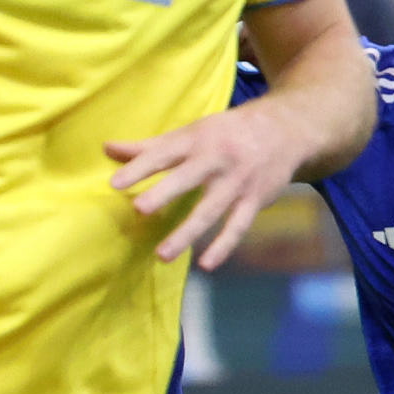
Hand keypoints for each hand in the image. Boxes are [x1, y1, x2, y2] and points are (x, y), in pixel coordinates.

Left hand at [107, 98, 314, 269]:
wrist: (287, 129)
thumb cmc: (227, 132)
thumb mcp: (193, 132)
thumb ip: (150, 146)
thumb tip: (107, 149)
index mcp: (197, 139)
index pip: (164, 153)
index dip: (140, 167)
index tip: (115, 184)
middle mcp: (217, 159)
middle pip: (188, 178)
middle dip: (165, 192)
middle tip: (140, 210)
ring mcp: (238, 181)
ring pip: (211, 209)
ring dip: (187, 232)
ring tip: (162, 255)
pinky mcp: (255, 199)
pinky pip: (238, 225)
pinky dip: (224, 245)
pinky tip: (206, 264)